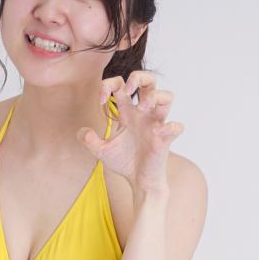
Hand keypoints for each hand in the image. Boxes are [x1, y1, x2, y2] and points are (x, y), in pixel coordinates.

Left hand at [77, 71, 183, 192]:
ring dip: (155, 96)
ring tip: (142, 108)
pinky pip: (176, 127)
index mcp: (128, 112)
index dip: (109, 85)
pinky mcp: (166, 139)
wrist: (139, 182)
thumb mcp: (102, 151)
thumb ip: (90, 141)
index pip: (121, 85)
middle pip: (149, 80)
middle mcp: (144, 114)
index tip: (101, 100)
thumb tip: (82, 132)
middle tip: (128, 90)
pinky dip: (170, 127)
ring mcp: (156, 124)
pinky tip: (157, 133)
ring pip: (167, 96)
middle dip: (138, 77)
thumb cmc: (124, 162)